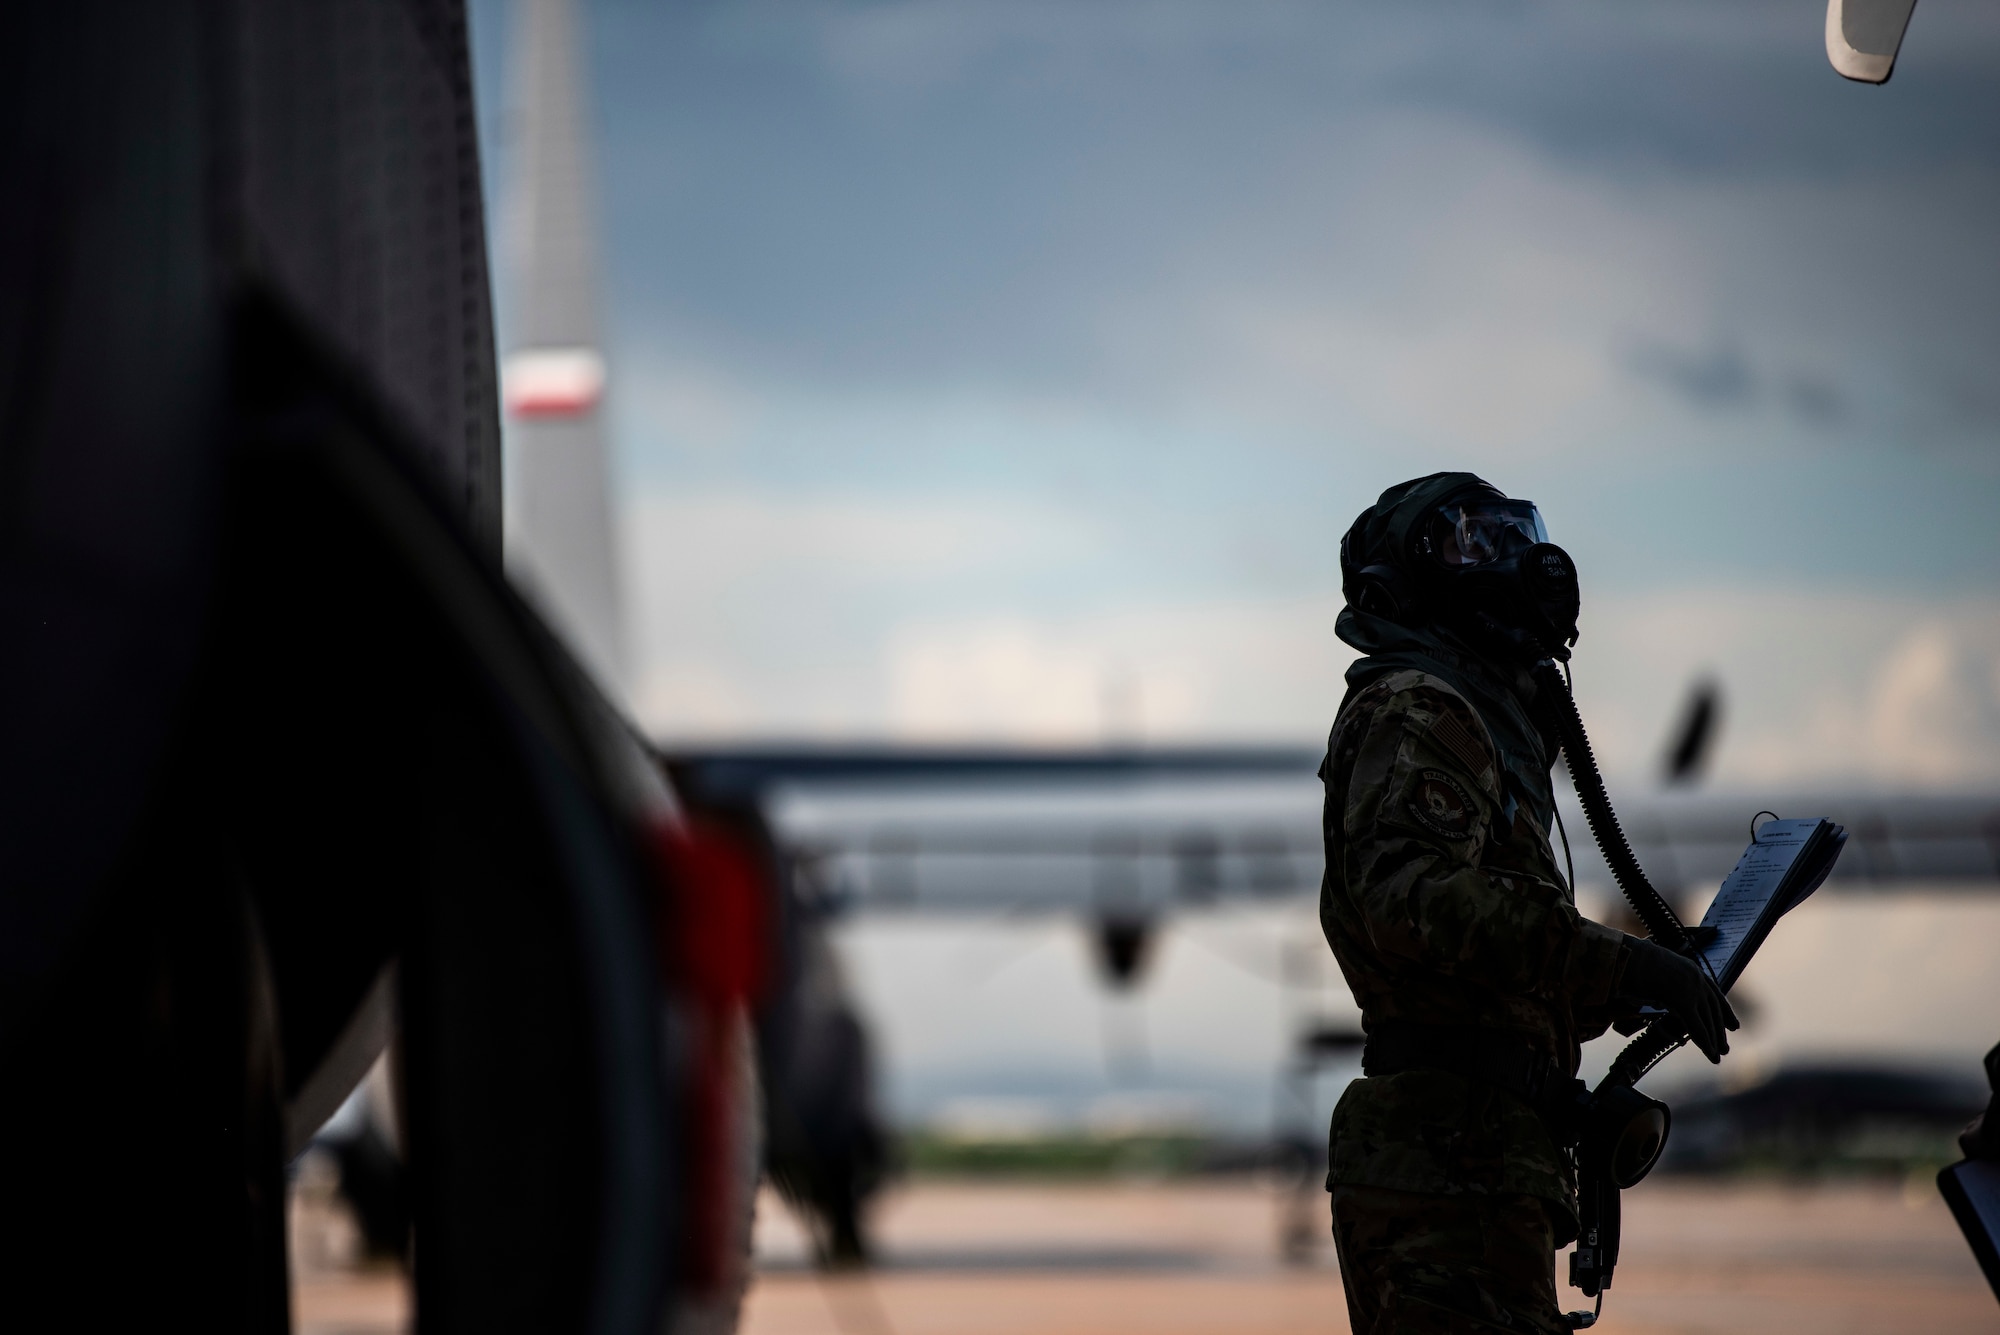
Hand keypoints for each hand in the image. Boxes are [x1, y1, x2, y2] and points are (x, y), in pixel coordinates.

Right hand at [1616, 938, 1738, 1062]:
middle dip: (1720, 1030)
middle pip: (1713, 1008)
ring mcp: (1691, 988)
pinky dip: (1704, 1042)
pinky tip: (1710, 1055)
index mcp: (1690, 969)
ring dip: (1714, 1040)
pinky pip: (1697, 1026)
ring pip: (1708, 1019)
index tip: (1733, 1025)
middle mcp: (1695, 977)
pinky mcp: (1683, 1001)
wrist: (1625, 956)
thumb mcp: (1653, 975)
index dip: (1725, 1011)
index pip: (1714, 992)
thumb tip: (1657, 1000)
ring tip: (1718, 1055)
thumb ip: (1663, 988)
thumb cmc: (1631, 964)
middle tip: (1725, 1048)